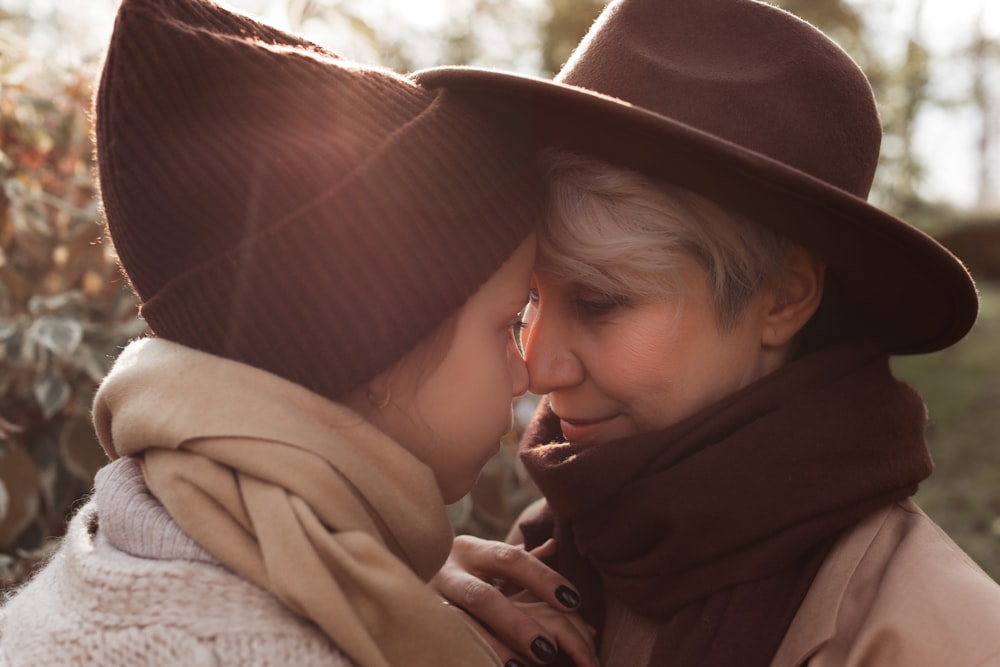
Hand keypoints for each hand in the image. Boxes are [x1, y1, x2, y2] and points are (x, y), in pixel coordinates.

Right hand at [431, 535, 597, 666]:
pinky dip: (467, 651)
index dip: (543, 578)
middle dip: (517, 624)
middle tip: (549, 650)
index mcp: (470, 549)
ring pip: (459, 625)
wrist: (397, 575)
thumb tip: (555, 546)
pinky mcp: (416, 621)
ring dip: (491, 647)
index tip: (574, 600)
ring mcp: (427, 597)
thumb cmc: (458, 573)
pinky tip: (485, 664)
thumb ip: (519, 560)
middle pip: (484, 596)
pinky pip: (443, 640)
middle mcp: (447, 570)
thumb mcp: (485, 561)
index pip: (511, 558)